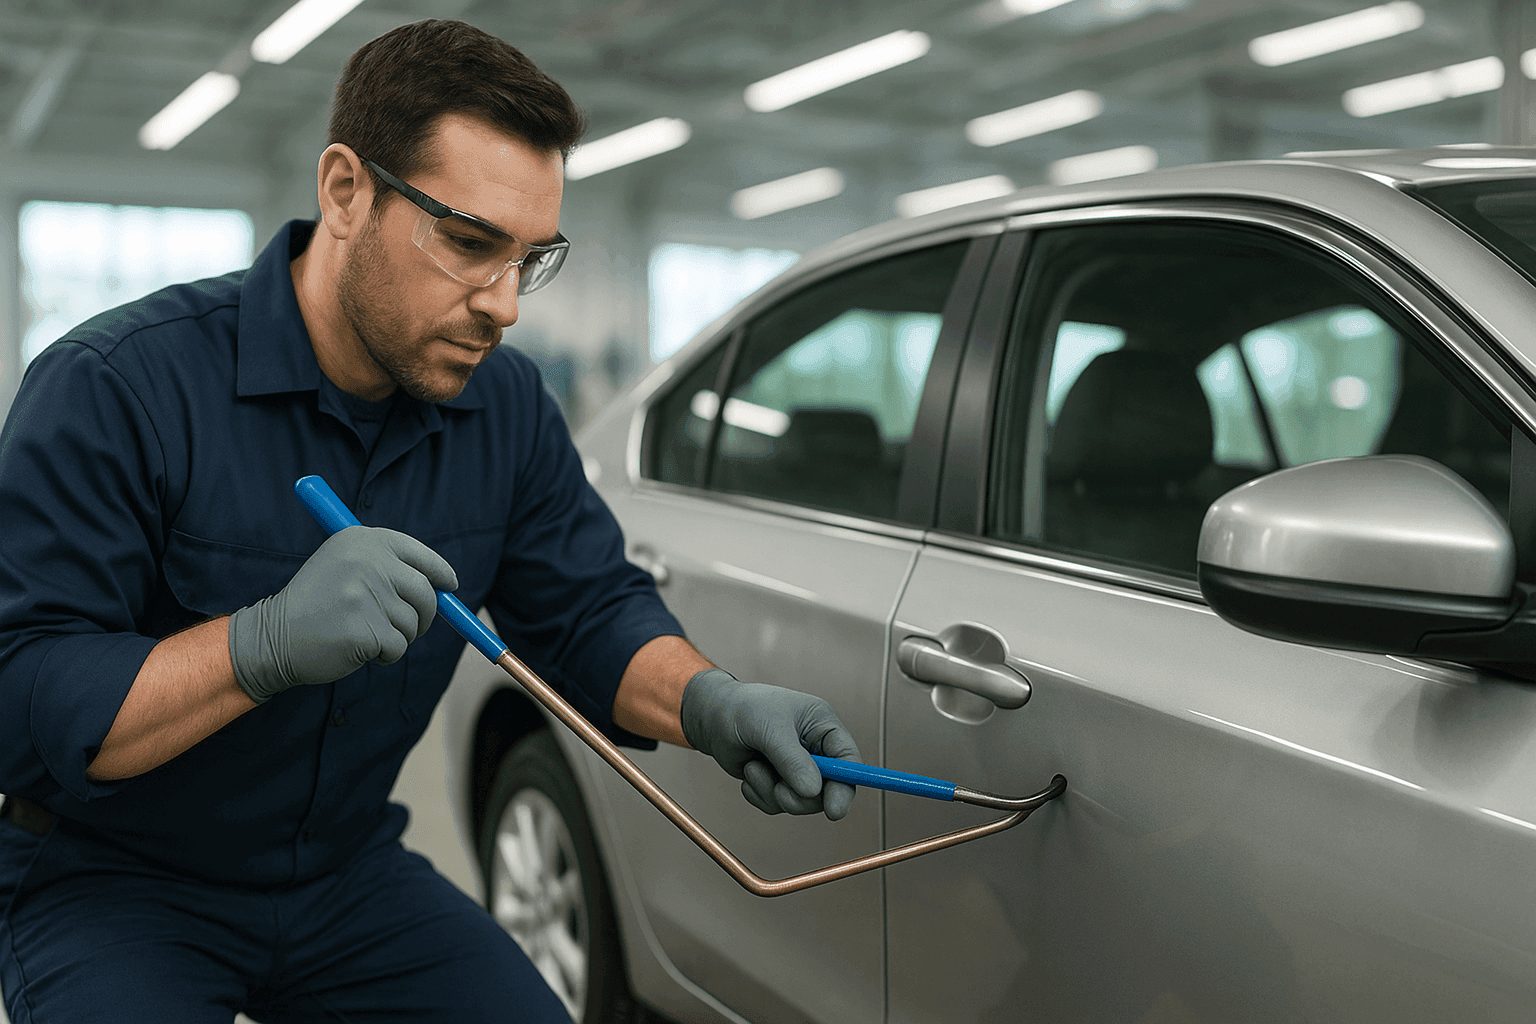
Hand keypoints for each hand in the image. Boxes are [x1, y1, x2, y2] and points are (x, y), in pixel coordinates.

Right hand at [228, 525, 457, 702]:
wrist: (273, 636)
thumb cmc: (317, 603)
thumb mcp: (345, 565)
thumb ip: (390, 566)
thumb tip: (444, 584)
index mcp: (363, 540)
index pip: (420, 555)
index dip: (440, 573)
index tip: (449, 586)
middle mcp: (367, 562)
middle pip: (426, 593)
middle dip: (425, 615)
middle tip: (409, 626)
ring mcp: (367, 596)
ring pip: (413, 624)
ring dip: (397, 636)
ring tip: (363, 632)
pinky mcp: (366, 630)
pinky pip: (398, 647)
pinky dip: (385, 655)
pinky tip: (357, 648)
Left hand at [679, 668, 860, 819]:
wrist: (712, 717)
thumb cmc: (743, 709)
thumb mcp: (769, 728)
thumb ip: (792, 759)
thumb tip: (812, 790)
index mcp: (823, 726)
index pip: (848, 761)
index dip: (847, 786)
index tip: (834, 810)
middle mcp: (814, 749)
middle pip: (828, 790)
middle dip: (800, 796)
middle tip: (779, 791)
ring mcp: (796, 768)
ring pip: (799, 802)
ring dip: (773, 792)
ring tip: (754, 767)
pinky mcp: (777, 782)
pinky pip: (776, 805)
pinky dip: (759, 794)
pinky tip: (749, 772)